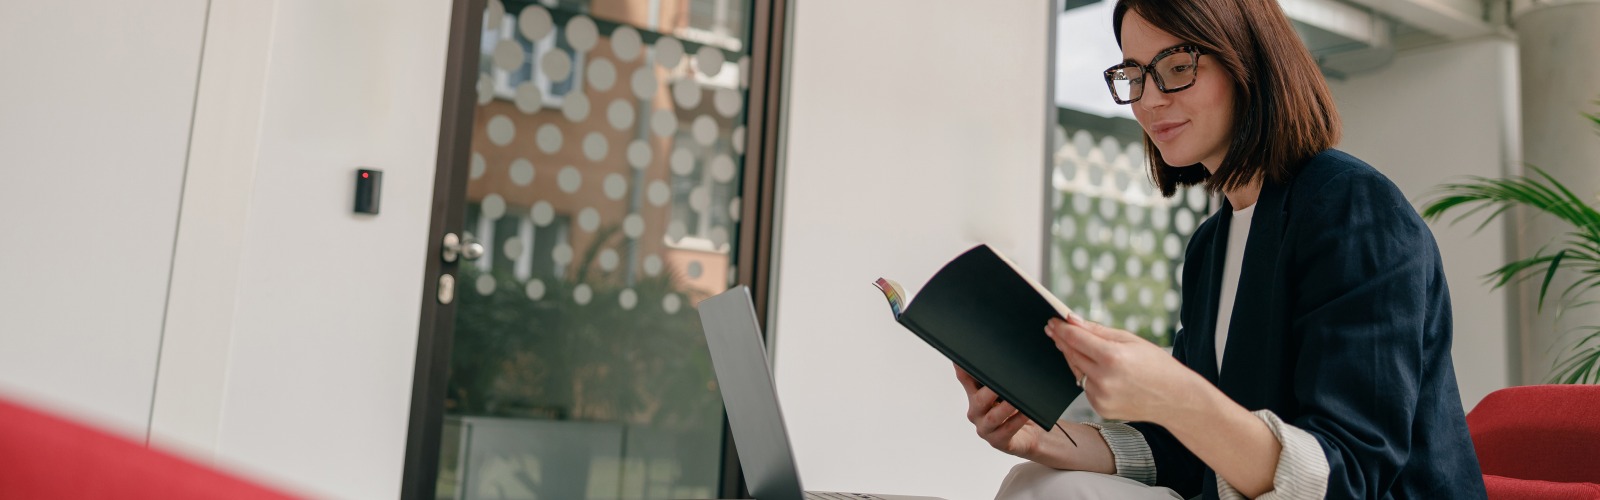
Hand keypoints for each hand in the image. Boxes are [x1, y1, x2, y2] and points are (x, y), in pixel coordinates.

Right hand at [955, 364, 1115, 471]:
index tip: (964, 354)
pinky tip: (1027, 412)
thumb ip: (1001, 373)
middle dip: (990, 388)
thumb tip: (1004, 348)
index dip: (962, 365)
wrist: (1029, 434)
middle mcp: (976, 411)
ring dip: (1006, 406)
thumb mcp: (1007, 389)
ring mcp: (985, 428)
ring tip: (1018, 398)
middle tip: (1001, 378)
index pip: (965, 376)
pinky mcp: (998, 441)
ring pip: (993, 416)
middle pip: (978, 398)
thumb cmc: (1017, 408)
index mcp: (974, 394)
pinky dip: (1017, 420)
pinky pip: (1007, 430)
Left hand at [1045, 315, 1207, 424]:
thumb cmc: (1156, 365)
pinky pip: (1085, 387)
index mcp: (1112, 357)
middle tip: (1054, 329)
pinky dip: (1087, 376)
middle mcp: (1104, 379)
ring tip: (1075, 346)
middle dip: (1062, 341)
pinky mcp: (1101, 408)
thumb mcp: (1131, 339)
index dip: (1062, 329)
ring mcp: (1101, 397)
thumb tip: (1073, 321)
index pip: (1076, 339)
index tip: (1052, 322)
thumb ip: (1098, 331)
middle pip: (1072, 355)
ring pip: (1076, 371)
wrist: (1175, 399)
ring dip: (1074, 358)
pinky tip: (1097, 370)